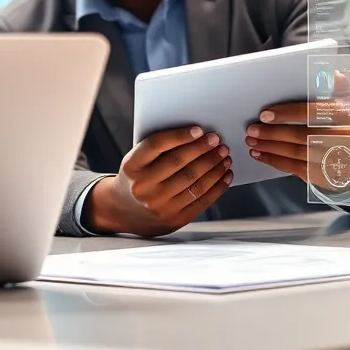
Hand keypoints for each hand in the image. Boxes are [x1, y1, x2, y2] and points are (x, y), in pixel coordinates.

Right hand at [85, 126, 232, 237]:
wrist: (124, 211)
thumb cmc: (137, 177)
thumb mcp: (137, 161)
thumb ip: (159, 149)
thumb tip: (197, 135)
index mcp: (131, 166)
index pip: (156, 145)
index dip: (179, 136)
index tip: (199, 129)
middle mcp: (143, 187)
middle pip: (179, 163)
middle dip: (203, 150)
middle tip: (218, 140)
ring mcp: (159, 205)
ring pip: (194, 182)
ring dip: (214, 167)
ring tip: (224, 156)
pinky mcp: (174, 219)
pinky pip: (201, 200)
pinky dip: (218, 186)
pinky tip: (225, 175)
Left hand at [244, 73, 349, 193]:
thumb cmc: (343, 127)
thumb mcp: (344, 105)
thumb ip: (336, 89)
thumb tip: (332, 73)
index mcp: (344, 116)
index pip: (312, 113)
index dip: (287, 114)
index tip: (265, 114)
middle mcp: (341, 138)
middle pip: (302, 135)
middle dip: (273, 133)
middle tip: (252, 129)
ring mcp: (333, 158)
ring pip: (296, 153)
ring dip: (270, 147)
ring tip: (252, 141)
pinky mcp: (325, 175)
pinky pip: (295, 168)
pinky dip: (275, 161)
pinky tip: (260, 154)